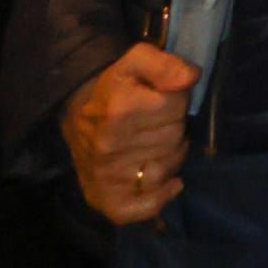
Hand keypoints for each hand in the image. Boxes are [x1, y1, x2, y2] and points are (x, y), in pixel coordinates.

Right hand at [61, 42, 197, 225]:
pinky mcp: (105, 199)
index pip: (176, 105)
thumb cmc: (114, 85)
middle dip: (174, 124)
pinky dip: (161, 196)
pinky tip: (170, 182)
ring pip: (166, 167)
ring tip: (156, 141)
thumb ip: (166, 64)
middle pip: (173, 137)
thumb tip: (191, 78)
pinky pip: (144, 207)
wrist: (77, 113)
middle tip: (158, 120)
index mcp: (120, 110)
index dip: (177, 97)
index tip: (164, 96)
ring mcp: (107, 177)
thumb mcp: (137, 60)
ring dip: (171, 153)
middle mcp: (110, 146)